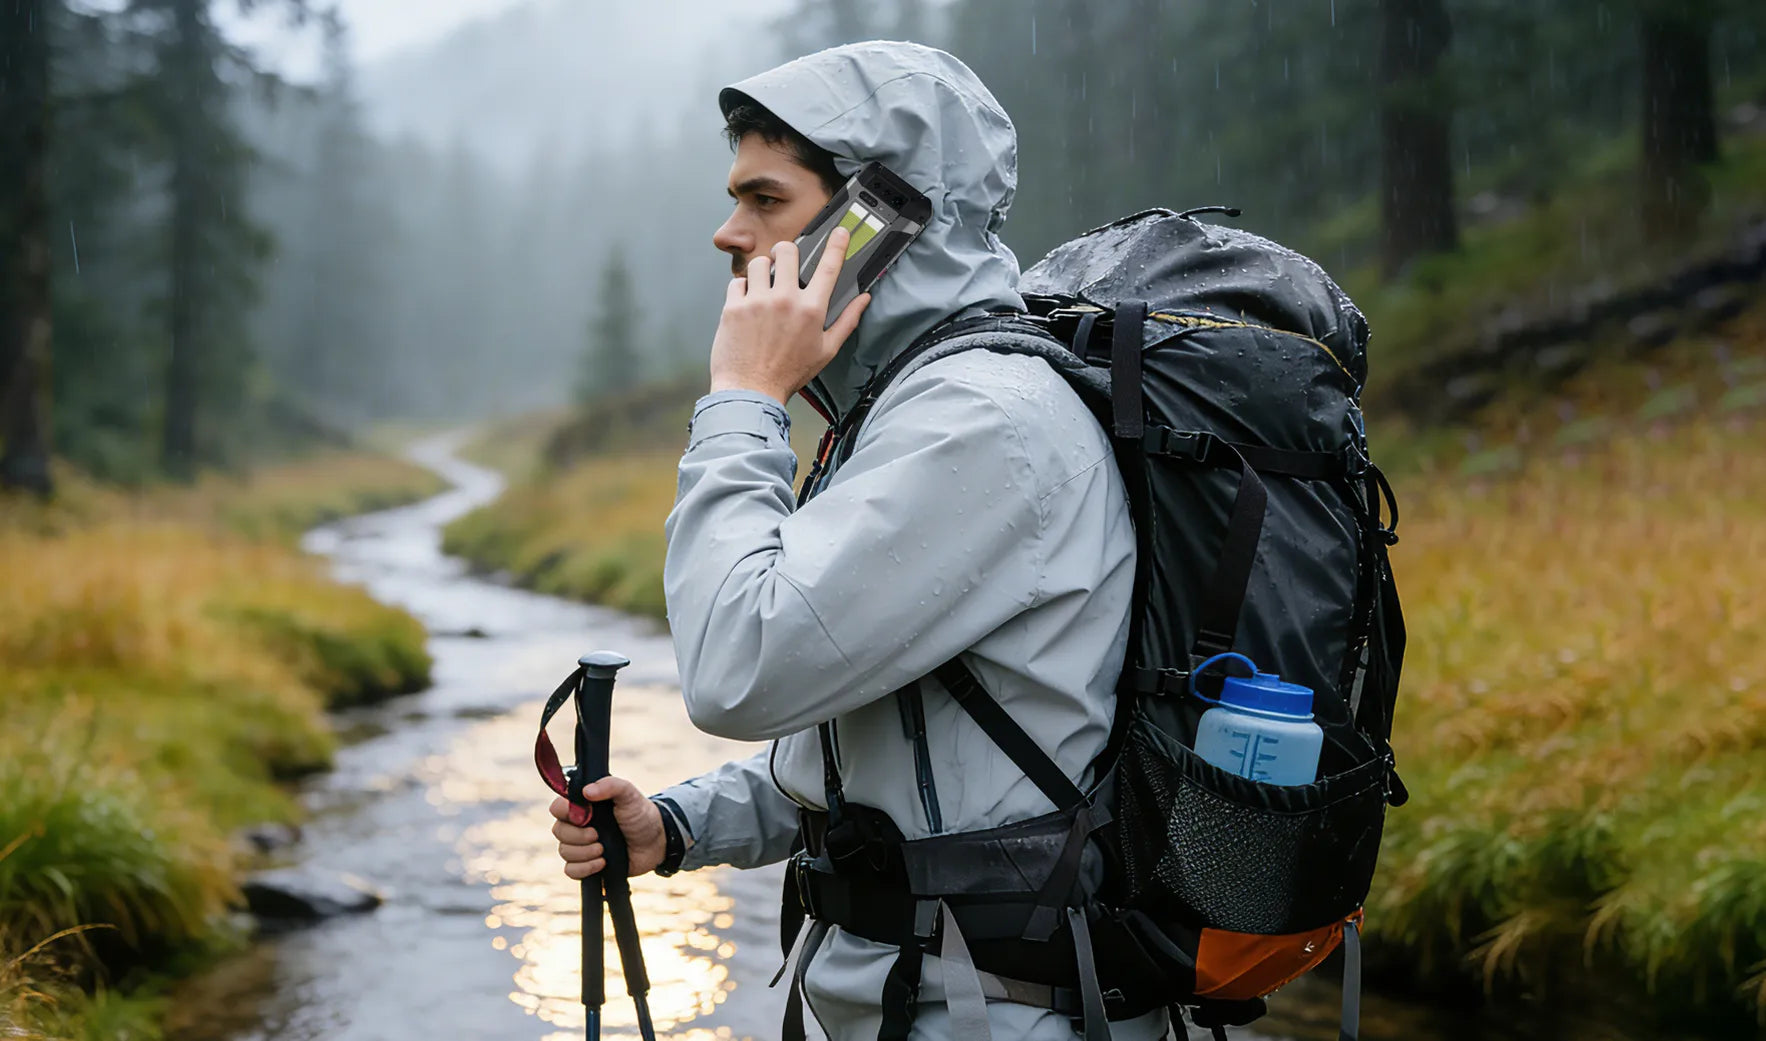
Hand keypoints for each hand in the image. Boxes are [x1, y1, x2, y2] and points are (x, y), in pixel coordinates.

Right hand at [549, 776, 665, 879]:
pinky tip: (602, 863)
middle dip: (578, 836)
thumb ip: (611, 785)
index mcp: (583, 806)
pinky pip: (571, 871)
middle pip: (558, 832)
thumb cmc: (640, 814)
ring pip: (564, 852)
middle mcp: (578, 825)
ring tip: (603, 850)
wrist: (656, 842)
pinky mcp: (587, 864)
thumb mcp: (629, 794)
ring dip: (584, 853)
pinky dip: (584, 868)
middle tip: (598, 835)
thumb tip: (587, 791)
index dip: (565, 813)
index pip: (557, 807)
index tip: (586, 817)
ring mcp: (582, 846)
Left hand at [709, 225, 872, 405]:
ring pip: (759, 263)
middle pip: (787, 251)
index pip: (828, 268)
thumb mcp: (826, 350)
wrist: (751, 390)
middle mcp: (785, 301)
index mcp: (811, 311)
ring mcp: (757, 302)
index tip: (839, 232)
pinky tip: (746, 307)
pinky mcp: (734, 308)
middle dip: (785, 252)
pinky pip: (737, 282)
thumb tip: (864, 299)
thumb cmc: (788, 373)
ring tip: (763, 288)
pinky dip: (742, 290)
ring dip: (762, 271)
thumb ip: (847, 321)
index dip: (836, 245)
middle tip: (783, 262)